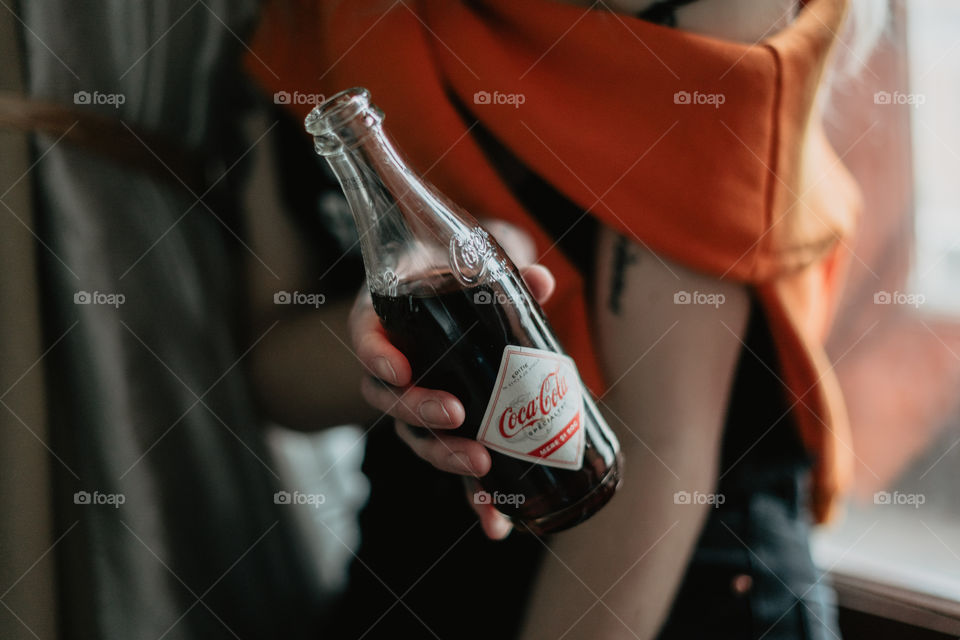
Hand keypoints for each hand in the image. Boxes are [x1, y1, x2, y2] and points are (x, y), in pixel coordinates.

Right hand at [349, 220, 554, 538]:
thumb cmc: (452, 282)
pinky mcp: (448, 435)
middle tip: (457, 417)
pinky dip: (475, 498)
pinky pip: (454, 467)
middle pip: (391, 402)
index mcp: (386, 325)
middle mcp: (392, 371)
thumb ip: (505, 274)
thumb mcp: (470, 269)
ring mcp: (416, 407)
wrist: (449, 300)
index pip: (368, 341)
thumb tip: (542, 280)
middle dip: (422, 414)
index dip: (378, 357)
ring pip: (417, 439)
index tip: (399, 369)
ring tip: (482, 466)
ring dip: (446, 457)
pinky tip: (498, 525)